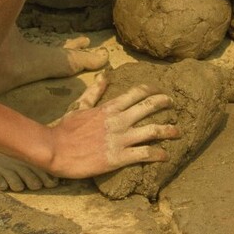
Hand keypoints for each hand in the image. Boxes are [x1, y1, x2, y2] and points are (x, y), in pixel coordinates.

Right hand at [42, 76, 179, 177]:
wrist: (55, 150)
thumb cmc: (65, 129)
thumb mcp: (79, 106)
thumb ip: (94, 92)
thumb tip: (105, 76)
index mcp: (110, 107)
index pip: (137, 93)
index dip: (152, 90)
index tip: (160, 91)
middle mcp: (119, 120)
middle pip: (150, 106)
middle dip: (165, 103)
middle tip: (174, 104)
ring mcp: (120, 139)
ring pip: (153, 130)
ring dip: (169, 130)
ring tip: (178, 131)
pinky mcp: (119, 157)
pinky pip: (144, 154)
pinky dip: (158, 154)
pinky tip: (165, 155)